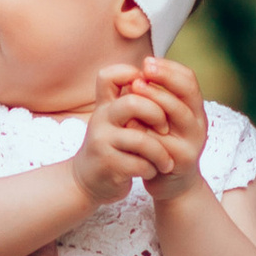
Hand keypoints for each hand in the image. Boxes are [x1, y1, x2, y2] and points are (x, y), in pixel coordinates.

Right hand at [71, 71, 181, 207]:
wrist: (88, 181)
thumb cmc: (111, 146)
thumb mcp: (115, 119)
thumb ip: (132, 99)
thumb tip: (158, 75)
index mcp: (105, 105)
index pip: (108, 76)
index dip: (131, 74)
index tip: (149, 90)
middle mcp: (101, 119)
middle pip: (132, 102)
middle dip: (157, 114)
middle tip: (165, 129)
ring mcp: (102, 142)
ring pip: (141, 139)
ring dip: (160, 153)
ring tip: (166, 161)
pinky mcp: (107, 165)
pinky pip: (140, 164)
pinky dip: (152, 169)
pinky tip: (152, 171)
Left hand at [132, 55, 209, 201]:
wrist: (172, 186)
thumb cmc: (162, 146)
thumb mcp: (161, 120)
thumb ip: (156, 98)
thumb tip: (140, 70)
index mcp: (194, 109)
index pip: (189, 80)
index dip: (169, 68)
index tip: (146, 61)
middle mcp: (198, 123)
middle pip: (187, 93)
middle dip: (164, 78)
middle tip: (142, 70)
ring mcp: (192, 142)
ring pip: (179, 114)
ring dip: (156, 98)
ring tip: (135, 88)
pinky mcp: (181, 161)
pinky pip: (165, 141)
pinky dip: (148, 129)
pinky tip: (131, 122)